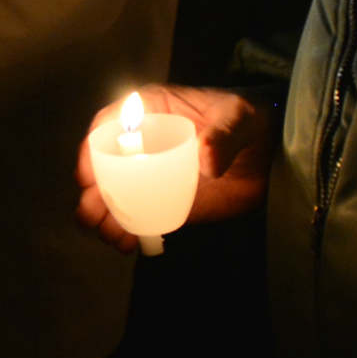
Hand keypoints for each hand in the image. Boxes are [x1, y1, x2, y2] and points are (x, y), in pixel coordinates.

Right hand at [74, 84, 267, 252]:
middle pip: (102, 166)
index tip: (89, 175)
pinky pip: (135, 217)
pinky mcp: (163, 203)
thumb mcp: (237, 118)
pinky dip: (126, 232)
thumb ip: (223, 135)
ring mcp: (149, 177)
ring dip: (103, 216)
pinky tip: (127, 244)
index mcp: (150, 113)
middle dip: (92, 191)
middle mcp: (141, 145)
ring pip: (112, 196)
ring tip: (111, 235)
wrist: (267, 155)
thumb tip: (206, 159)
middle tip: (93, 213)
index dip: (92, 148)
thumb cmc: (246, 121)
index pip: (109, 125)